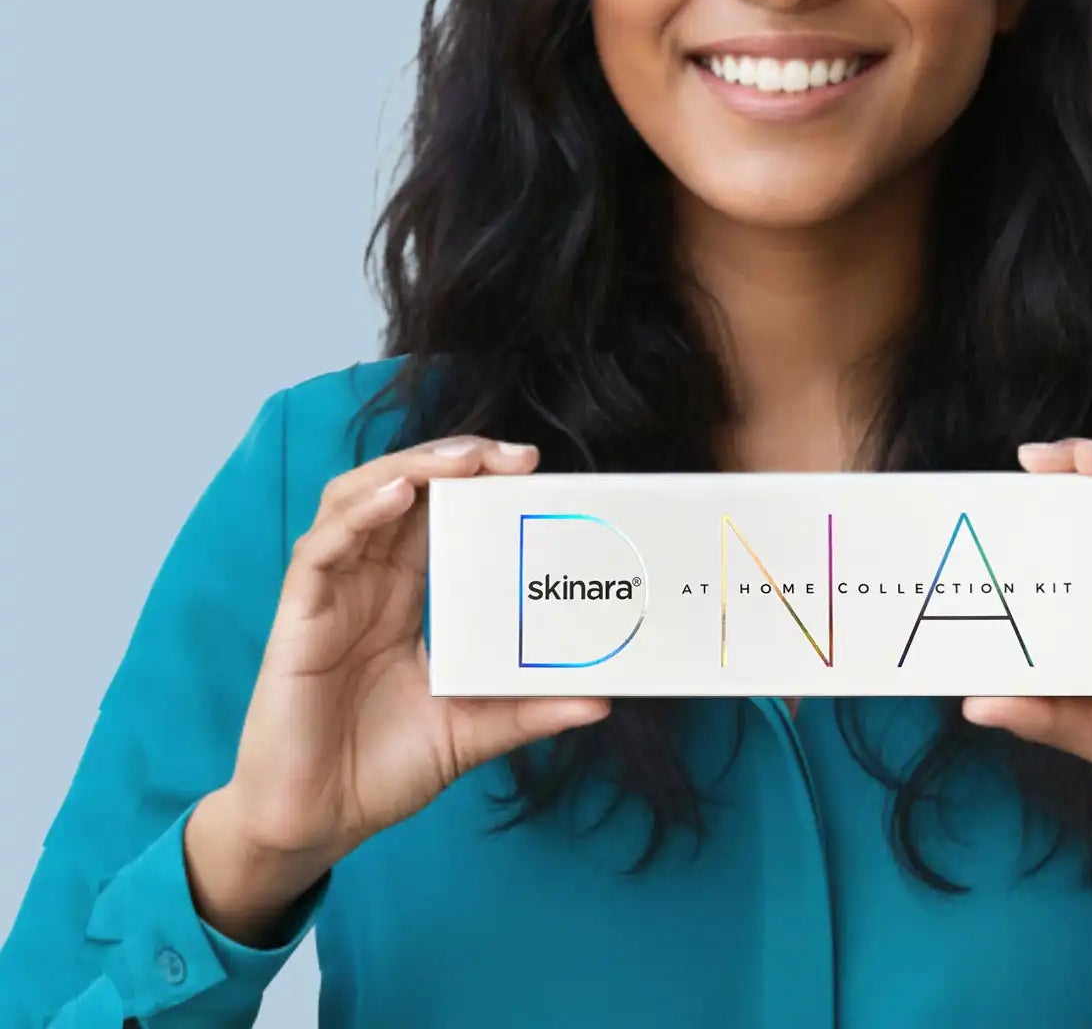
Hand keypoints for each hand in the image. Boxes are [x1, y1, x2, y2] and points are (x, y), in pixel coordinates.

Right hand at [223, 435, 611, 866]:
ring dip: (410, 468)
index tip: (530, 468)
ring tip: (463, 460)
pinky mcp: (298, 619)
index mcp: (403, 598)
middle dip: (455, 461)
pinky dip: (360, 513)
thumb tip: (603, 702)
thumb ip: (530, 710)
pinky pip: (322, 550)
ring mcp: (330, 596)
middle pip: (404, 491)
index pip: (441, 516)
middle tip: (512, 455)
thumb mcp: (471, 731)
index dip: (477, 483)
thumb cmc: (380, 772)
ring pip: (359, 500)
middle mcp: (366, 584)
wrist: (314, 826)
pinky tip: (398, 495)